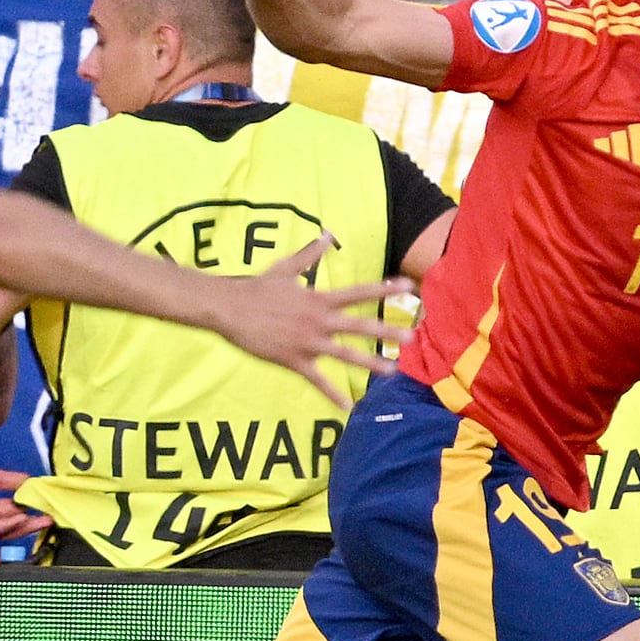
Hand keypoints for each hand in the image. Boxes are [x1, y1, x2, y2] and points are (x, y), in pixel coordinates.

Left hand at [0, 456, 44, 539]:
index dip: (26, 509)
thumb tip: (29, 480)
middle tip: (50, 518)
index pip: (9, 511)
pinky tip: (21, 517)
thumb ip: (6, 479)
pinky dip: (7, 524)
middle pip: (9, 524)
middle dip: (31, 522)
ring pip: (4, 530)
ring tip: (42, 520)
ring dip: (24, 526)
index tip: (44, 505)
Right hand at [206, 232, 410, 408]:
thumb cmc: (256, 287)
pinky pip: (317, 380)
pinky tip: (347, 406)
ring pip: (344, 355)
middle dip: (386, 331)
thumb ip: (309, 254)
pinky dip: (332, 394)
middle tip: (411, 337)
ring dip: (369, 363)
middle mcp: (318, 320)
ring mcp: (307, 342)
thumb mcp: (285, 267)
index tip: (407, 287)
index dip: (383, 289)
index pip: (358, 293)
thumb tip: (326, 234)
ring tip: (392, 370)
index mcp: (319, 299)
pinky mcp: (293, 360)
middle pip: (359, 326)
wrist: (229, 308)